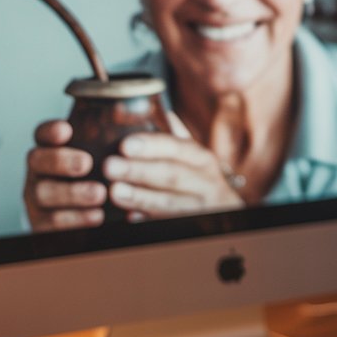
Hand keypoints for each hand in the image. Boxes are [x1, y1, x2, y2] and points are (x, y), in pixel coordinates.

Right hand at [23, 119, 105, 230]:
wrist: (91, 218)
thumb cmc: (102, 177)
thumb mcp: (105, 156)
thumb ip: (110, 140)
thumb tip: (129, 119)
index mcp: (52, 148)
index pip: (43, 133)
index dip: (51, 130)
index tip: (67, 130)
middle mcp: (40, 170)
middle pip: (37, 159)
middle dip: (61, 160)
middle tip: (86, 163)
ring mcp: (37, 196)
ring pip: (42, 192)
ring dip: (72, 193)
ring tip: (100, 193)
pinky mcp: (41, 222)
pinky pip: (50, 222)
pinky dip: (74, 219)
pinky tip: (97, 215)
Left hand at [103, 114, 246, 219]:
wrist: (226, 211)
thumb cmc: (201, 180)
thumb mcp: (194, 158)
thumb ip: (175, 137)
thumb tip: (158, 110)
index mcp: (202, 159)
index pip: (177, 147)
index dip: (151, 146)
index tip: (125, 145)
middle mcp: (206, 182)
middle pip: (172, 175)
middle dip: (139, 171)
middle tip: (110, 166)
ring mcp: (202, 207)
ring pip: (170, 203)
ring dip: (141, 197)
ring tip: (115, 191)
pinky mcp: (194, 226)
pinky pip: (169, 225)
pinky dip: (149, 221)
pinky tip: (131, 217)